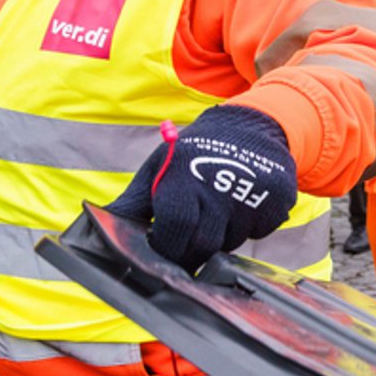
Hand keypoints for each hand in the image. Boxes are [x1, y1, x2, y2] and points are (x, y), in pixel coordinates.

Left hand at [105, 105, 297, 269]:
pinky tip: (244, 204)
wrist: (250, 128)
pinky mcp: (278, 200)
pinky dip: (251, 226)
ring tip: (219, 209)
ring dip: (222, 236)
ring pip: (232, 242)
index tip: (166, 246)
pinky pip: (260, 233)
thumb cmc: (193, 154)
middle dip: (193, 247)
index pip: (173, 232)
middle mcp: (219, 188)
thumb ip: (131, 202)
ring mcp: (252, 195)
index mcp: (183, 180)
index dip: (168, 246)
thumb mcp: (158, 169)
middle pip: (203, 244)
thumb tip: (97, 226)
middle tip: (191, 233)